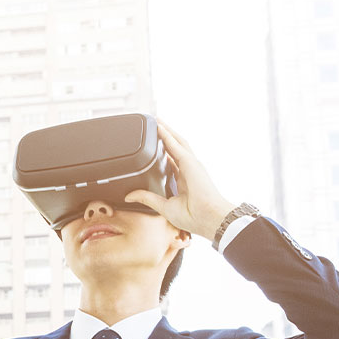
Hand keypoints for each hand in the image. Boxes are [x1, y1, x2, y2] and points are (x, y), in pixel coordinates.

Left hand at [123, 118, 236, 240]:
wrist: (209, 218)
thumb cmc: (194, 216)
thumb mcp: (164, 207)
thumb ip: (148, 199)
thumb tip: (129, 196)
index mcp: (184, 180)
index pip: (172, 160)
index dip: (164, 151)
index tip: (154, 144)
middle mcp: (188, 169)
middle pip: (175, 147)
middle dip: (165, 135)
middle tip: (153, 124)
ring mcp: (191, 164)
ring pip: (176, 142)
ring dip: (166, 130)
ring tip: (155, 120)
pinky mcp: (191, 163)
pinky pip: (176, 145)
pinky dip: (167, 135)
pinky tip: (159, 127)